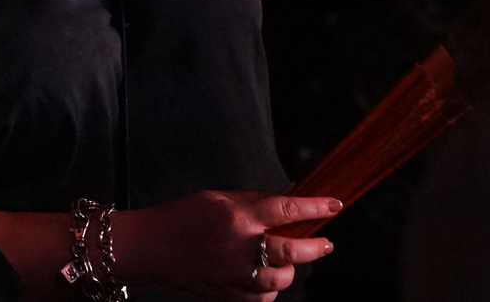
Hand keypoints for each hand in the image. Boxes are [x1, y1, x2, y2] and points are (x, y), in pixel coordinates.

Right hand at [112, 191, 339, 300]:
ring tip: (288, 263)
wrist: (154, 246)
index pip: (286, 209)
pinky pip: (262, 298)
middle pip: (291, 251)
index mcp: (237, 216)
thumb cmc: (186, 217)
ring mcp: (233, 274)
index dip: (315, 207)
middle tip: (325, 244)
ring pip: (280, 280)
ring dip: (290, 272)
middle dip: (315, 248)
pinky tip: (264, 278)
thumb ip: (255, 201)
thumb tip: (290, 201)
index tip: (335, 205)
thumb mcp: (221, 198)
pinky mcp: (227, 294)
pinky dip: (269, 289)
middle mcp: (239, 246)